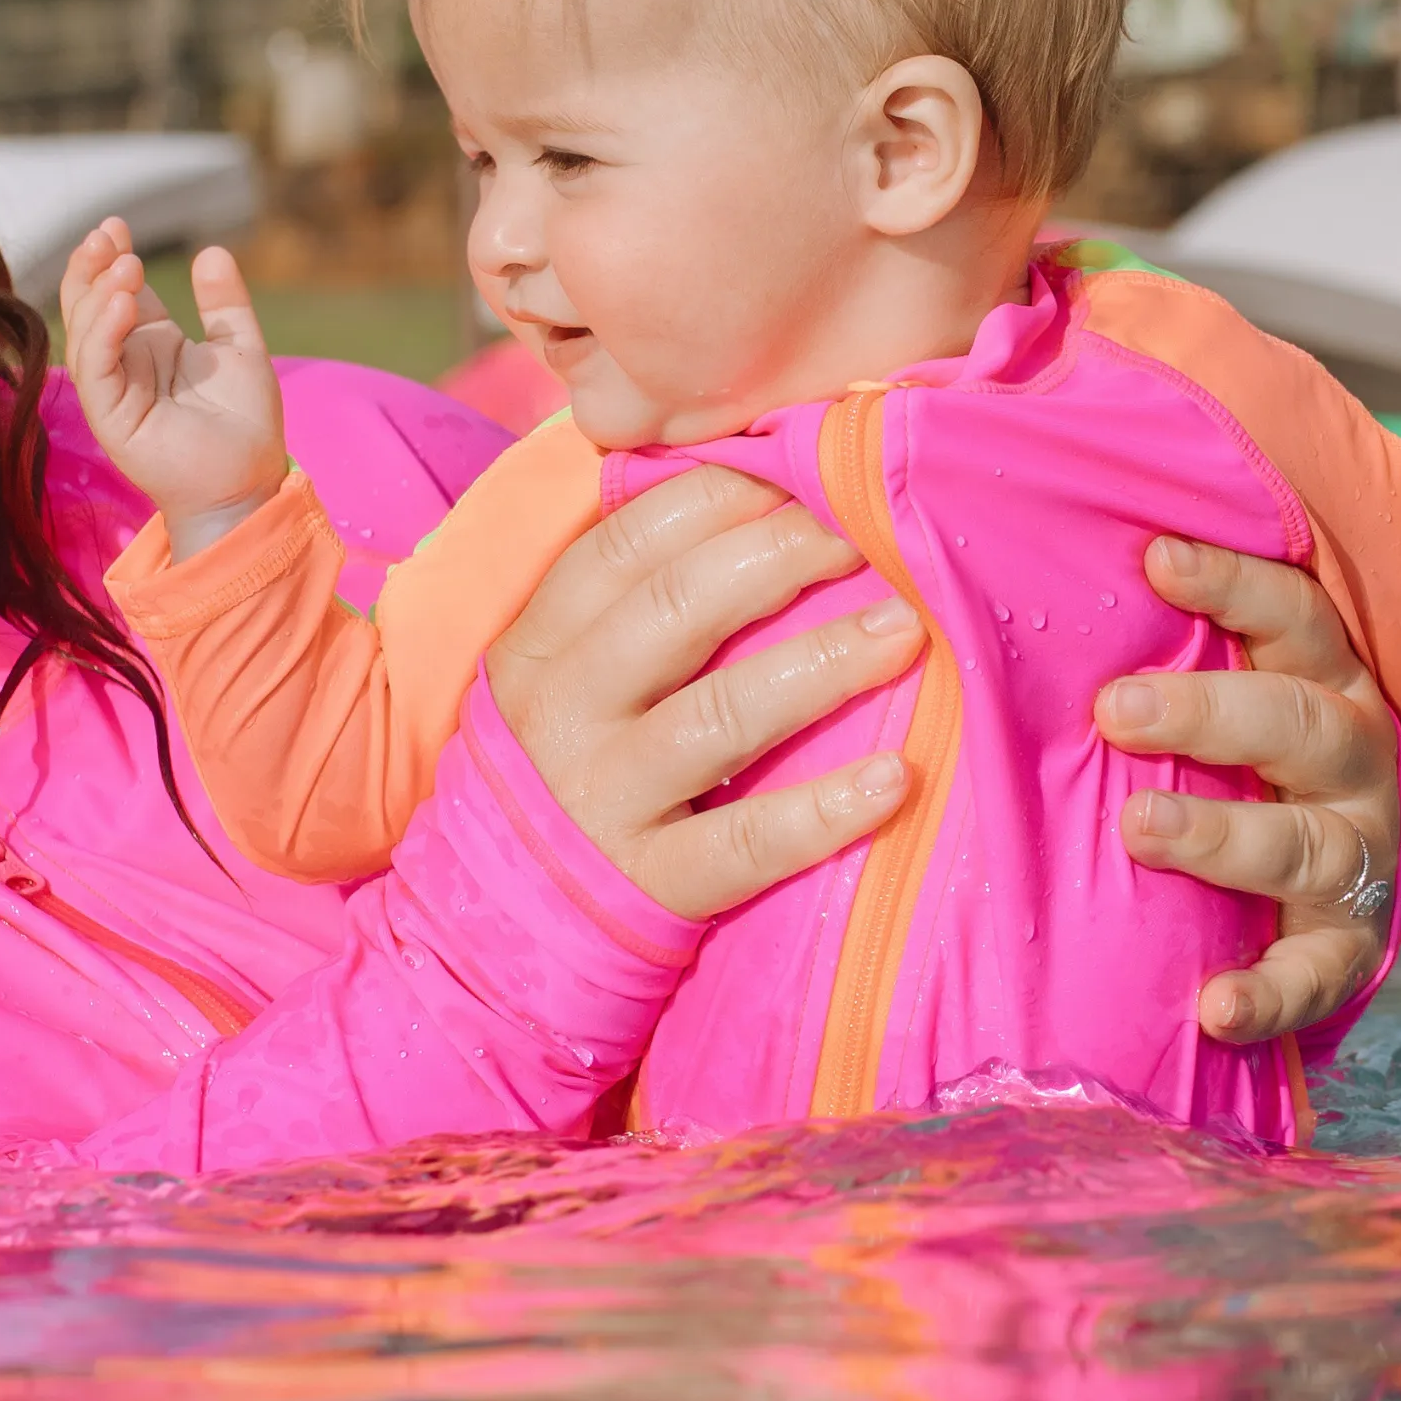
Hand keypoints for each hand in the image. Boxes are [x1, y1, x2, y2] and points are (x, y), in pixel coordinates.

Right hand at [59, 220, 288, 557]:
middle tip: (106, 233)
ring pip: (85, 335)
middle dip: (91, 268)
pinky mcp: (110, 418)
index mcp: (152, 346)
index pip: (118, 294)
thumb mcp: (240, 349)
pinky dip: (104, 333)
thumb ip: (224, 304)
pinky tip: (123, 304)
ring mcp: (114, 392)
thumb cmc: (246, 425)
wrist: (249, 482)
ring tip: (125, 264)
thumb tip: (212, 252)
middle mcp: (126, 365)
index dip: (112, 260)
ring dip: (99, 295)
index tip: (117, 226)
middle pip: (90, 308)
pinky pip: (95, 370)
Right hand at [487, 465, 924, 920]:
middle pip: (674, 610)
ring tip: (903, 631)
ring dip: (818, 664)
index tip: (799, 478)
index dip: (718, 501)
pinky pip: (744, 844)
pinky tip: (893, 778)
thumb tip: (754, 494)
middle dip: (781, 558)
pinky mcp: (650, 883)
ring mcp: (603, 800)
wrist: (498, 922)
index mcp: (538, 644)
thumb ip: (627, 599)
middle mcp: (562, 714)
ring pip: (718, 716)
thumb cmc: (570, 765)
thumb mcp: (562, 674)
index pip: (623, 545)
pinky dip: (822, 811)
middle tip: (865, 534)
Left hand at [1096, 538, 1400, 1042]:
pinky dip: (1270, 994)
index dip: (1232, 585)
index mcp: (1317, 678)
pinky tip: (1216, 1007)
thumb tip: (1000, 567)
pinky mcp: (1344, 947)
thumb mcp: (1193, 690)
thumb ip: (1134, 635)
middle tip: (1116, 710)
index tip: (1155, 560)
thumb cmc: (1207, 757)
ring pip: (1306, 843)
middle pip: (1299, 723)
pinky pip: (1316, 975)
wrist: (1281, 891)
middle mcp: (1348, 759)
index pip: (1293, 616)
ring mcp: (1354, 855)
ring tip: (1139, 828)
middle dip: (1209, 713)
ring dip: (1222, 838)